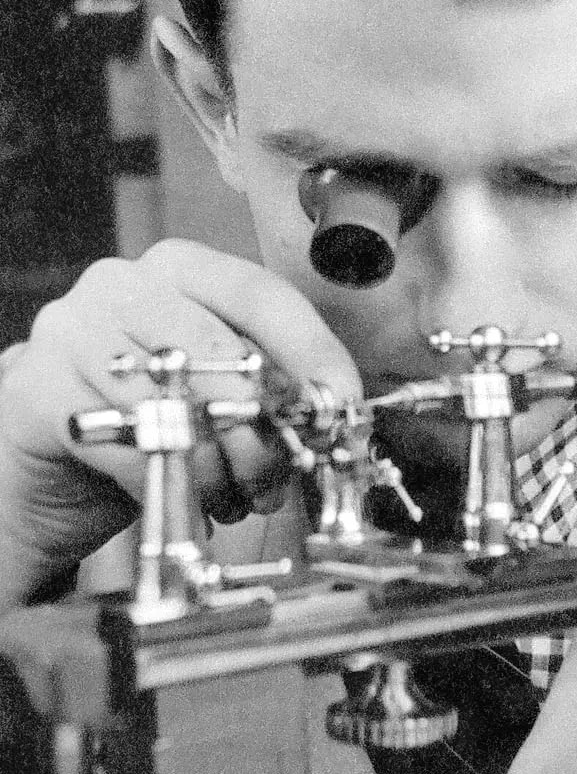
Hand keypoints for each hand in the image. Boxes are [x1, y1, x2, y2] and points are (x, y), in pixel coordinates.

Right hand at [0, 240, 360, 606]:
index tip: (341, 403)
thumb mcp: (216, 396)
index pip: (260, 294)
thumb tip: (327, 414)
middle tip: (277, 479)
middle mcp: (121, 284)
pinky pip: (125, 441)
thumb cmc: (143, 423)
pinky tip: (183, 504)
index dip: (310, 351)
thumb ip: (267, 391)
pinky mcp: (38, 388)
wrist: (46, 467)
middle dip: (261, 427)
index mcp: (178, 269)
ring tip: (232, 499)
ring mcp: (71, 329)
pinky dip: (165, 482)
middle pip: (217, 349)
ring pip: (173, 399)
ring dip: (216, 466)